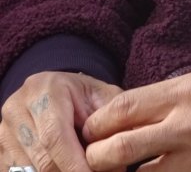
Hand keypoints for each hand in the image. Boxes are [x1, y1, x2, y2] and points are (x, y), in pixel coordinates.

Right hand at [0, 71, 122, 171]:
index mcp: (45, 89)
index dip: (75, 165)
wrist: (51, 91)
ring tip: (80, 168)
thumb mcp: (100, 97)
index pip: (55, 136)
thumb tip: (116, 158)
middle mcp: (17, 108)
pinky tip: (62, 168)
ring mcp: (3, 131)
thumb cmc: (81, 96)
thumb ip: (110, 121)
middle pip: (41, 160)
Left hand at [83, 68, 190, 171]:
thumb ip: (175, 95)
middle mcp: (187, 126)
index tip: (93, 130)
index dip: (98, 123)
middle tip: (97, 159)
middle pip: (116, 151)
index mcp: (189, 90)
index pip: (122, 108)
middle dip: (97, 157)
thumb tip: (137, 111)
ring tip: (125, 171)